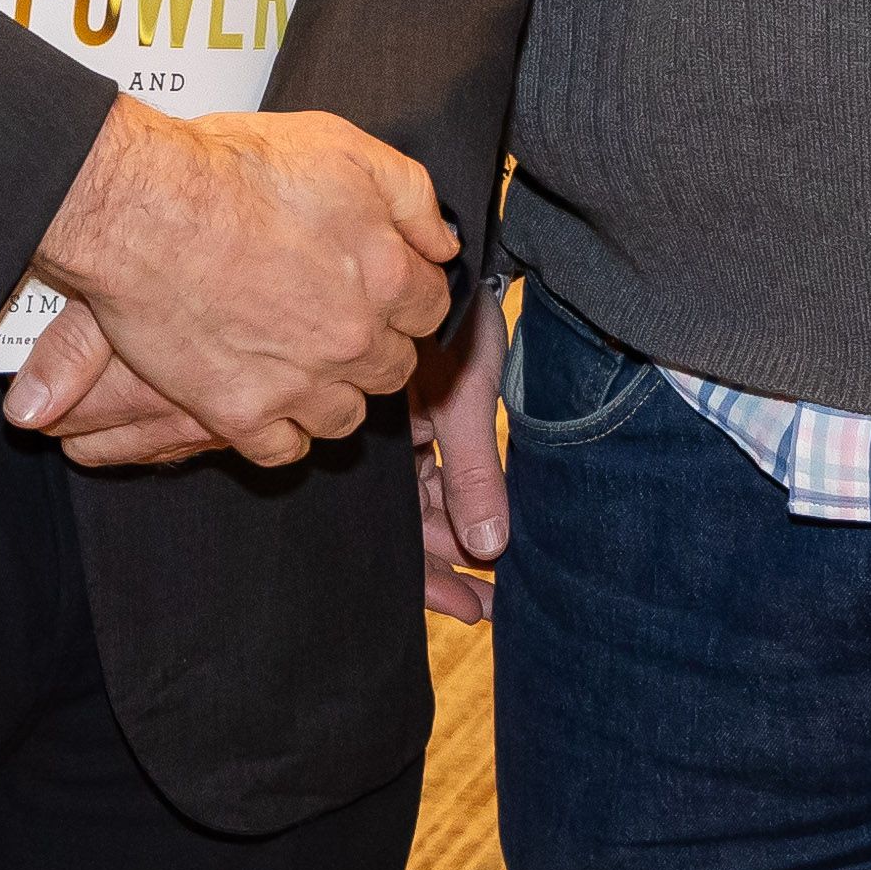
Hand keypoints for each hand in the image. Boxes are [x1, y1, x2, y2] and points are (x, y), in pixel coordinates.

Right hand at [10, 97, 452, 465]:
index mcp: (385, 275)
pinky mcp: (241, 413)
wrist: (142, 208)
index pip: (432, 308)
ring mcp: (297, 384)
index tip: (383, 288)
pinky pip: (284, 449)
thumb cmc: (232, 170)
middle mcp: (351, 339)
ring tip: (301, 361)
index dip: (407, 294)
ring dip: (333, 391)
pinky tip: (267, 398)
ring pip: (346, 416)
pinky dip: (281, 429)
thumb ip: (411, 195)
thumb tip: (442, 241)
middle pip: (394, 367)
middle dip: (374, 344)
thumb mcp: (342, 146)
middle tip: (335, 319)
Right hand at [414, 281, 510, 620]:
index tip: (468, 607)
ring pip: (422, 505)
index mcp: (377, 436)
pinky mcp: (424, 422)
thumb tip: (489, 548)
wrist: (464, 261)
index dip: (428, 569)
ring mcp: (402, 435)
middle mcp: (382, 442)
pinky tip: (485, 542)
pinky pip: (436, 480)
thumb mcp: (462, 399)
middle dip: (446, 564)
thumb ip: (473, 471)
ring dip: (456, 541)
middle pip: (405, 521)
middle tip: (488, 608)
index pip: (392, 522)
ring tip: (493, 590)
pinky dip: (460, 509)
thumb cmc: (454, 319)